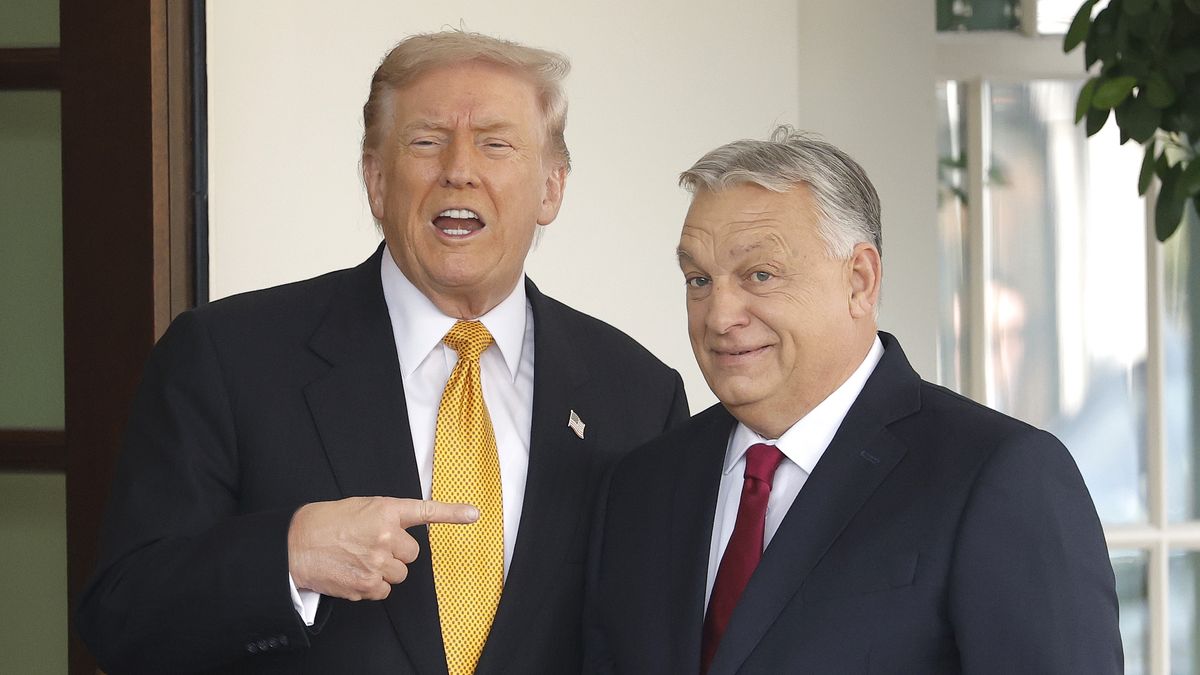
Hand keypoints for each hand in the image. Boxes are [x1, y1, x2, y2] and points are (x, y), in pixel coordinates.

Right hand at [287, 496, 477, 600]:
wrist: (295, 545)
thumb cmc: (325, 523)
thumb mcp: (360, 508)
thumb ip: (386, 518)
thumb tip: (401, 533)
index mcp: (385, 510)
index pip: (425, 510)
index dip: (452, 513)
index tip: (474, 513)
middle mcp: (385, 535)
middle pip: (411, 554)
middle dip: (395, 553)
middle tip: (371, 546)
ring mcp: (377, 561)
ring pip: (399, 574)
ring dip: (384, 570)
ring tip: (359, 559)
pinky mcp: (367, 584)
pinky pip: (384, 591)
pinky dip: (372, 586)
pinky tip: (354, 573)